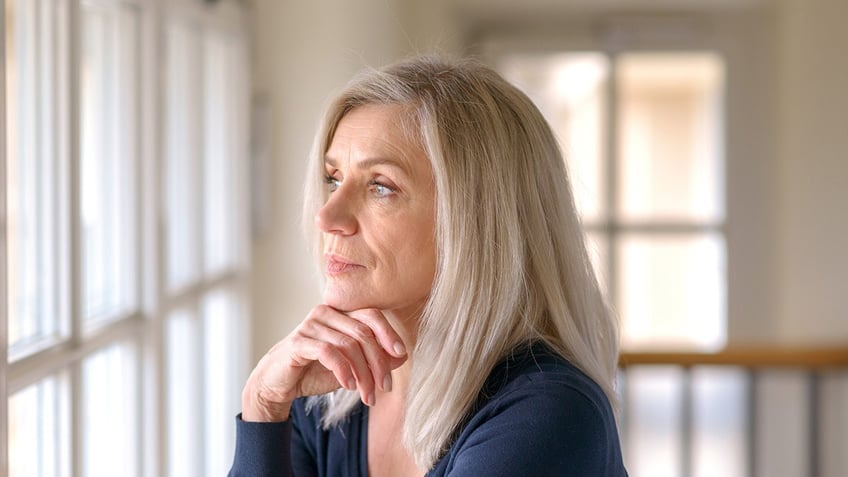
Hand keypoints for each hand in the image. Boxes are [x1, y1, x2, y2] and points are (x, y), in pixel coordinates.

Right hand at [241, 306, 407, 421]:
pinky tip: (348, 386)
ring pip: (348, 345)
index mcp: (340, 313)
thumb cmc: (316, 371)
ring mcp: (310, 325)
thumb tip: (402, 355)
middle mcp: (326, 313)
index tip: (401, 354)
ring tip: (367, 395)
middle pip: (363, 332)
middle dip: (378, 362)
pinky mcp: (298, 342)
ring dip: (363, 374)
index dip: (388, 333)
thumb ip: (374, 359)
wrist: (279, 384)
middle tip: (385, 387)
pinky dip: (343, 370)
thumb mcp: (352, 367)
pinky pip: (329, 353)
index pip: (371, 315)